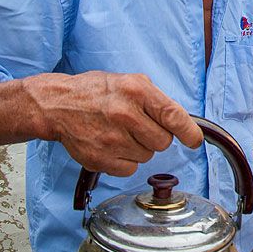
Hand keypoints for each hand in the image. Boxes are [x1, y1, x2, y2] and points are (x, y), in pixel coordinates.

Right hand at [38, 71, 202, 176]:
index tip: (194, 141)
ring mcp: (112, 139)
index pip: (173, 115)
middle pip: (163, 142)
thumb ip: (156, 99)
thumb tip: (181, 121)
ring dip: (139, 148)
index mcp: (136, 91)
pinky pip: (130, 169)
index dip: (189, 132)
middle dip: (157, 137)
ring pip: (147, 156)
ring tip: (121, 133)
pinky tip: (112, 145)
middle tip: (139, 127)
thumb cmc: (97, 92)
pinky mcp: (100, 159)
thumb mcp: (130, 81)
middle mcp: (125, 114)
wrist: (57, 105)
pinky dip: (125, 161)